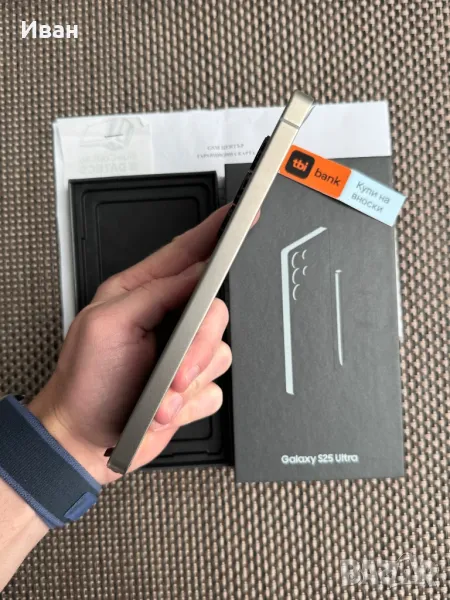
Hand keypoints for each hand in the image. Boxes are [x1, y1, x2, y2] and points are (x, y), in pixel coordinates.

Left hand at [29, 206, 234, 484]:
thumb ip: (156, 292)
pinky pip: (217, 388)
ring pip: (221, 352)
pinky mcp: (192, 385)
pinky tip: (166, 407)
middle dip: (198, 346)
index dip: (215, 233)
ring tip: (159, 396)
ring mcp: (183, 354)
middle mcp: (169, 319)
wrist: (87, 439)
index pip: (187, 253)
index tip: (239, 216)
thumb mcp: (107, 324)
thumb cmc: (86, 382)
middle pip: (215, 310)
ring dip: (189, 381)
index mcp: (143, 292)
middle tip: (175, 371)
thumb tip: (197, 272)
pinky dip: (191, 402)